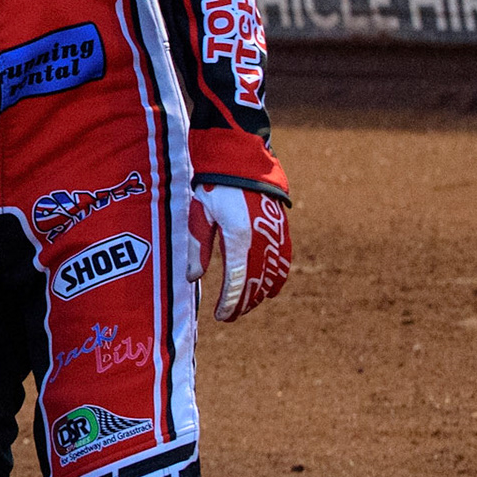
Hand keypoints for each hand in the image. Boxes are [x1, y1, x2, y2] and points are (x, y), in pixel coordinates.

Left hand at [187, 183, 290, 321]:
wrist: (241, 159)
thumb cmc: (214, 184)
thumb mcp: (199, 212)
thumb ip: (197, 246)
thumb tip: (193, 277)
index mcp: (239, 236)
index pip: (236, 281)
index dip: (231, 302)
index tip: (222, 316)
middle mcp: (262, 239)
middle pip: (257, 282)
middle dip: (244, 302)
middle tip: (229, 315)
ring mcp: (275, 235)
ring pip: (274, 275)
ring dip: (261, 293)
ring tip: (245, 304)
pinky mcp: (281, 229)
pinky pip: (284, 261)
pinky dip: (277, 277)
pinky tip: (269, 288)